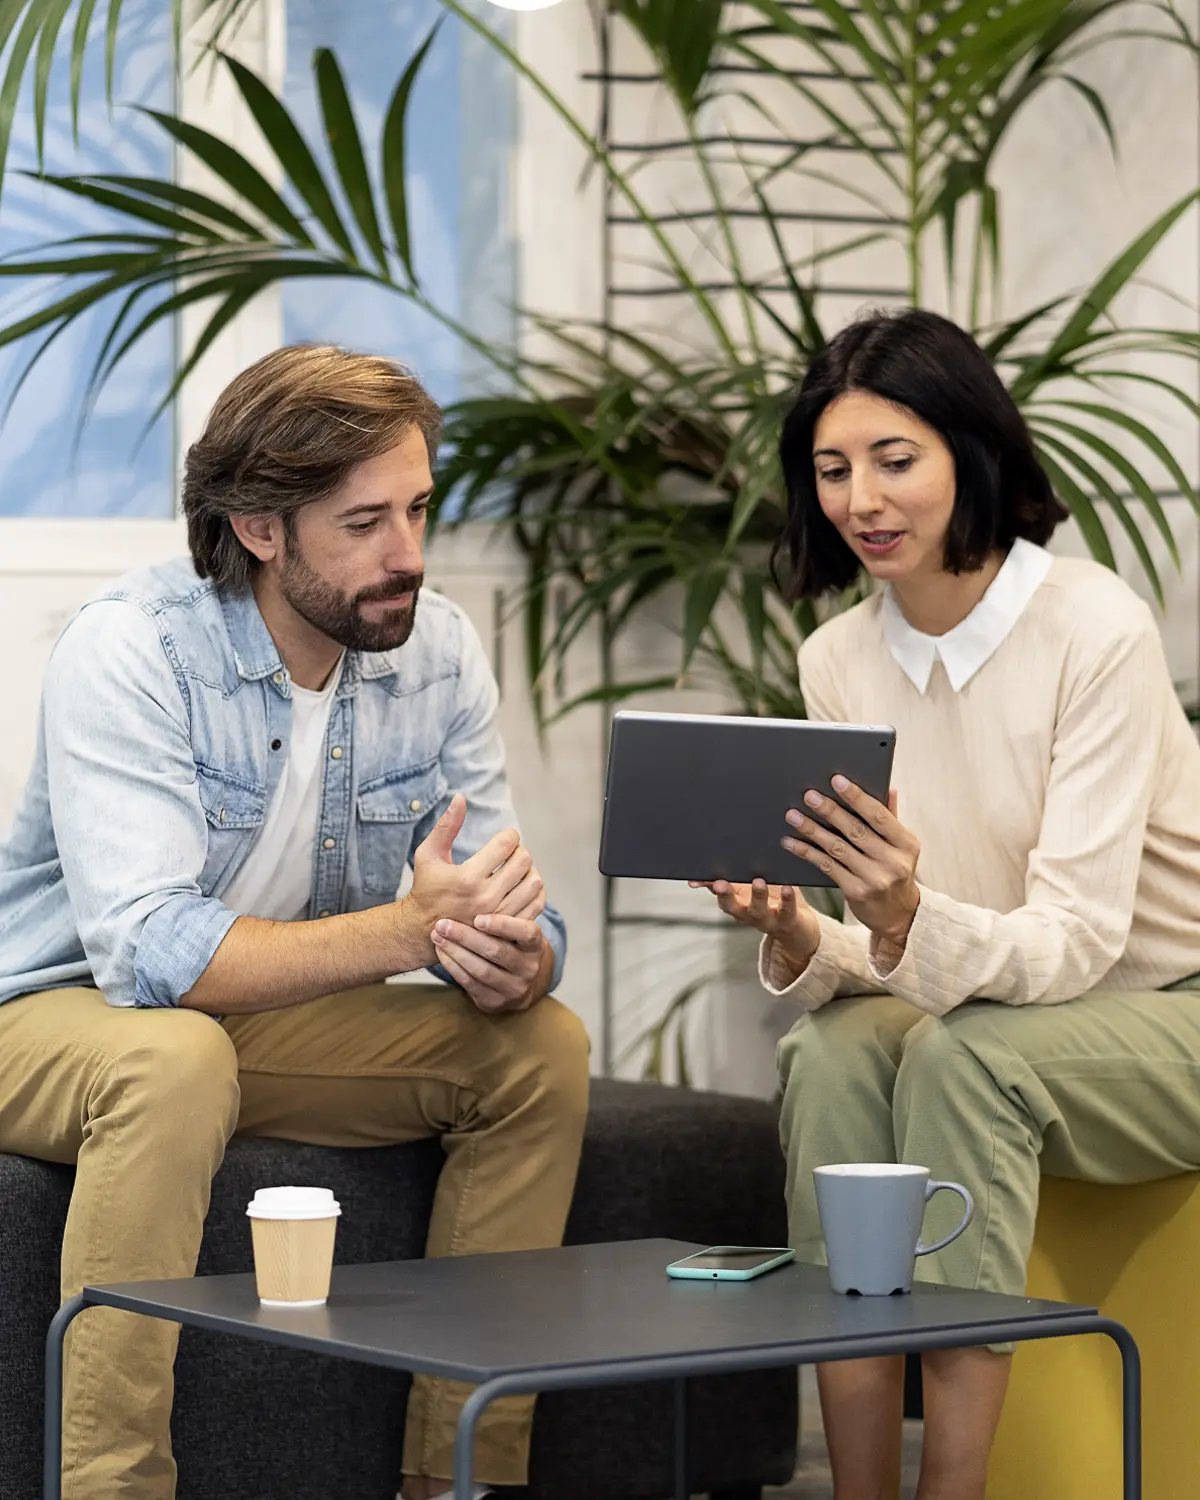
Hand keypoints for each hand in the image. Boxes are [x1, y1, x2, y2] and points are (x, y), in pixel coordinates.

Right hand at [398, 795, 533, 964]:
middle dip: (519, 851)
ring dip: (528, 870)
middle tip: (511, 853)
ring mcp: (498, 916)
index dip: (510, 835)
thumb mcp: (429, 854)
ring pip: (533, 882)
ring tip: (516, 869)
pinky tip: (520, 885)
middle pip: (523, 861)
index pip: (507, 843)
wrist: (424, 930)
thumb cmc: (426, 888)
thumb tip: (461, 797)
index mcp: (468, 877)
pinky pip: (536, 903)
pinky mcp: (507, 928)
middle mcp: (486, 897)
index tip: (505, 838)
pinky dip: (533, 891)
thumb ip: (446, 826)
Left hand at [430, 913, 548, 1013]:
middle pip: (496, 951)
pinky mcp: (495, 1002)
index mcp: (535, 945)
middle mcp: (528, 968)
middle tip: (442, 923)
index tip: (478, 918)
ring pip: (480, 969)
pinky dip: (453, 966)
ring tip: (437, 936)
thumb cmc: (509, 944)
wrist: (514, 983)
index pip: (526, 933)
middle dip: (466, 936)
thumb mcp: (515, 929)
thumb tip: (481, 880)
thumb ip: (504, 910)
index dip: (503, 925)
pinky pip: (470, 983)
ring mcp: (513, 988)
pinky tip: (441, 952)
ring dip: (455, 951)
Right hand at [689, 876, 820, 974]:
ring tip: (757, 882)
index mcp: (737, 904)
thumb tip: (700, 874)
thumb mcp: (747, 891)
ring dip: (757, 897)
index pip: (718, 895)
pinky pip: (787, 910)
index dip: (707, 888)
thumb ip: (728, 880)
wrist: (798, 927)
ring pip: (758, 910)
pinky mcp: (788, 919)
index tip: (696, 880)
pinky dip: (787, 899)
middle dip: (725, 896)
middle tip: (719, 883)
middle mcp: (748, 914)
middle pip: (733, 907)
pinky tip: (787, 887)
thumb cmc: (770, 901)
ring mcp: (767, 919)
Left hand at [782, 779, 919, 952]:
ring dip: (812, 830)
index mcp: (906, 843)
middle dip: (830, 811)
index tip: (837, 780)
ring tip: (793, 816)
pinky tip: (792, 843)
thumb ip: (891, 817)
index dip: (857, 796)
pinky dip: (808, 852)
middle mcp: (893, 861)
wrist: (899, 915)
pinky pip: (827, 866)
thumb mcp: (901, 846)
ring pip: (837, 848)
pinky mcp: (856, 892)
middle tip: (809, 795)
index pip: (879, 815)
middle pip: (855, 830)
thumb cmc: (896, 871)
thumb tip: (887, 786)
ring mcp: (874, 878)